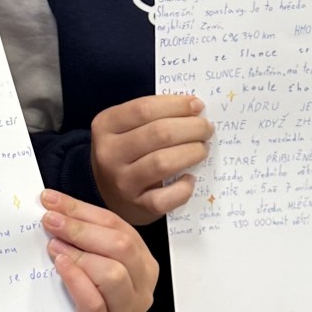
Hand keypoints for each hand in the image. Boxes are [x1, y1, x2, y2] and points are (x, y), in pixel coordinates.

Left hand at [42, 190, 158, 311]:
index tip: (51, 200)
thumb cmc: (86, 292)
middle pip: (120, 246)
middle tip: (50, 220)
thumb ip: (82, 237)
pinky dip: (76, 279)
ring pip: (113, 274)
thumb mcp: (92, 261)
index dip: (82, 210)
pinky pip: (94, 301)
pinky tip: (60, 266)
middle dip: (81, 229)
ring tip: (54, 246)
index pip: (116, 225)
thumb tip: (53, 206)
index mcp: (142, 259)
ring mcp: (128, 307)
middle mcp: (142, 283)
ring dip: (80, 255)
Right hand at [91, 95, 213, 224]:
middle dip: (192, 128)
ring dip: (192, 152)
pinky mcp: (137, 206)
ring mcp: (122, 182)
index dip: (176, 105)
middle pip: (159, 134)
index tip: (197, 105)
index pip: (144, 109)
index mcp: (106, 125)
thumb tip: (194, 108)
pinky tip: (190, 178)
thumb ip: (154, 115)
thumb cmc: (128, 152)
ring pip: (163, 162)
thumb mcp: (127, 127)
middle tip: (206, 128)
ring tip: (202, 149)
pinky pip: (166, 198)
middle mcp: (109, 154)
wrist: (108, 192)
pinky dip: (184, 188)